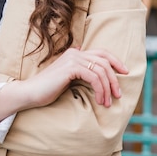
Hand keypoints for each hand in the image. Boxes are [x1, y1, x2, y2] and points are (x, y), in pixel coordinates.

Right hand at [0, 46, 127, 122]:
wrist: (30, 93)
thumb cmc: (48, 90)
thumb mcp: (68, 80)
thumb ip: (80, 74)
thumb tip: (95, 75)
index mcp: (75, 53)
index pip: (102, 53)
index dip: (116, 61)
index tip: (125, 72)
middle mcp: (75, 53)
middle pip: (104, 61)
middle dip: (114, 78)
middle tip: (117, 94)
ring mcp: (72, 59)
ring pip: (101, 70)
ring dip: (107, 88)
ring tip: (106, 102)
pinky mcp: (70, 68)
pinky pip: (93, 77)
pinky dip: (100, 89)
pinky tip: (99, 100)